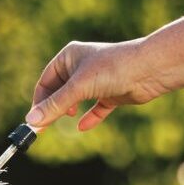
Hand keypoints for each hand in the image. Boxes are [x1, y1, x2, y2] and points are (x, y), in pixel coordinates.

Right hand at [26, 40, 166, 130]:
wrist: (152, 68)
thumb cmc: (113, 68)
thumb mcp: (78, 88)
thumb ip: (54, 106)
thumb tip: (31, 122)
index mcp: (69, 57)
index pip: (45, 82)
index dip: (39, 101)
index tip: (35, 120)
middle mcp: (80, 67)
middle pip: (58, 92)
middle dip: (53, 108)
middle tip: (46, 126)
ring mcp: (96, 81)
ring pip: (75, 100)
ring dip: (69, 111)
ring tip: (69, 117)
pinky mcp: (111, 93)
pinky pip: (95, 108)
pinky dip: (89, 118)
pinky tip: (83, 127)